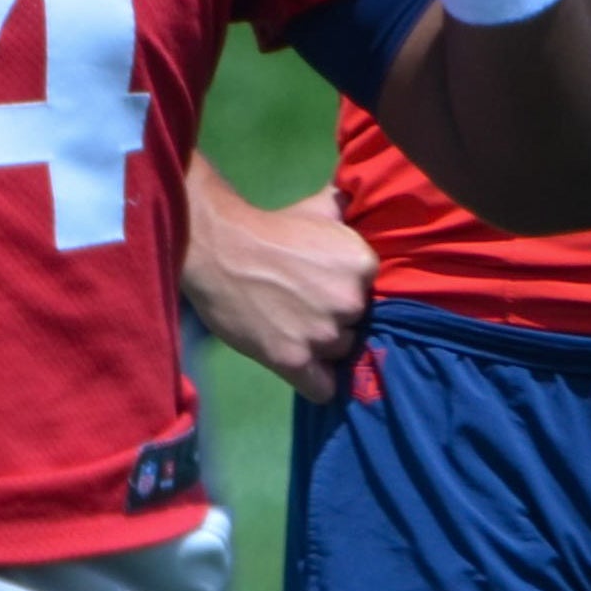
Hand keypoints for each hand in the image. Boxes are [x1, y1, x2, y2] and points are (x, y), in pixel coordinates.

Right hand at [185, 182, 377, 401]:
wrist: (219, 249)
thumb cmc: (269, 229)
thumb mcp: (318, 208)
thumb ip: (347, 211)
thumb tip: (360, 202)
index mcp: (363, 264)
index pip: (370, 292)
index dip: (345, 289)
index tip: (322, 283)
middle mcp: (351, 301)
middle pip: (355, 325)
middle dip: (333, 317)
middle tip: (301, 303)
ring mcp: (323, 333)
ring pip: (338, 353)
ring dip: (319, 346)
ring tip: (288, 325)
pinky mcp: (294, 360)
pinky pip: (323, 389)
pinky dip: (313, 381)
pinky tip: (298, 364)